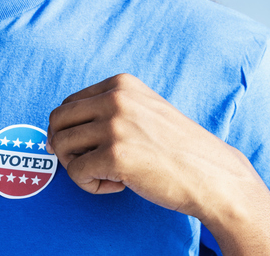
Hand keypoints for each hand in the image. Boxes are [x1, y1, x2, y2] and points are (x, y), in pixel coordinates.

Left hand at [47, 73, 260, 214]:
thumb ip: (107, 111)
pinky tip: (115, 185)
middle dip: (63, 146)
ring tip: (105, 174)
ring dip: (77, 167)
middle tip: (84, 163)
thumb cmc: (177, 148)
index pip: (68, 103)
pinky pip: (76, 172)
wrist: (212, 175)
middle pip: (57, 121)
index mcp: (121, 84)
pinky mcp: (115, 155)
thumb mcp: (143, 110)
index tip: (86, 146)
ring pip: (62, 146)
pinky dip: (89, 185)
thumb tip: (58, 129)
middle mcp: (115, 99)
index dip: (70, 129)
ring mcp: (114, 126)